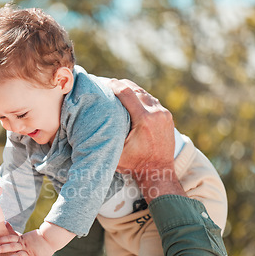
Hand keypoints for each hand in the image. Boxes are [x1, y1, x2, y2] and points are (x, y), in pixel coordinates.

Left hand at [0, 228, 55, 255]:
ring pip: (18, 255)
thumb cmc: (36, 238)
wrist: (51, 239)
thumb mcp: (23, 235)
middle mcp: (24, 246)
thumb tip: (4, 222)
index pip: (10, 238)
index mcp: (21, 240)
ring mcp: (29, 253)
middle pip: (12, 246)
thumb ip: (13, 232)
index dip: (2, 240)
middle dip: (3, 248)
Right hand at [105, 79, 184, 200]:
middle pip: (135, 89)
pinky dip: (140, 98)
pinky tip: (130, 100)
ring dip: (131, 90)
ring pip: (145, 93)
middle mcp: (156, 113)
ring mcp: (164, 114)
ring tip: (116, 90)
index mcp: (144, 120)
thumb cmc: (134, 164)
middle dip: (120, 85)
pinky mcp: (167, 116)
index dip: (112, 85)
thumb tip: (87, 125)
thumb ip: (106, 137)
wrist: (158, 172)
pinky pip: (151, 101)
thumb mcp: (116, 152)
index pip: (126, 92)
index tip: (101, 82)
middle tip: (106, 85)